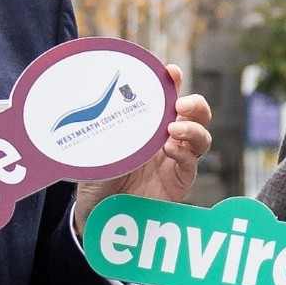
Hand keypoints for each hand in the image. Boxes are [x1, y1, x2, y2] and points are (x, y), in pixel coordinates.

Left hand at [72, 63, 215, 230]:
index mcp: (149, 124)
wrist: (97, 212)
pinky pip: (191, 164)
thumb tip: (85, 105)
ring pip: (201, 137)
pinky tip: (170, 150)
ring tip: (174, 130)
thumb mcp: (96, 147)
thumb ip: (100, 131)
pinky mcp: (179, 182)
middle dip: (195, 104)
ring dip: (192, 129)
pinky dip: (185, 154)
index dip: (173, 82)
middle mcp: (166, 138)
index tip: (170, 72)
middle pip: (196, 114)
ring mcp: (175, 160)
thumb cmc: (97, 176)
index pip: (168, 97)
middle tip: (180, 104)